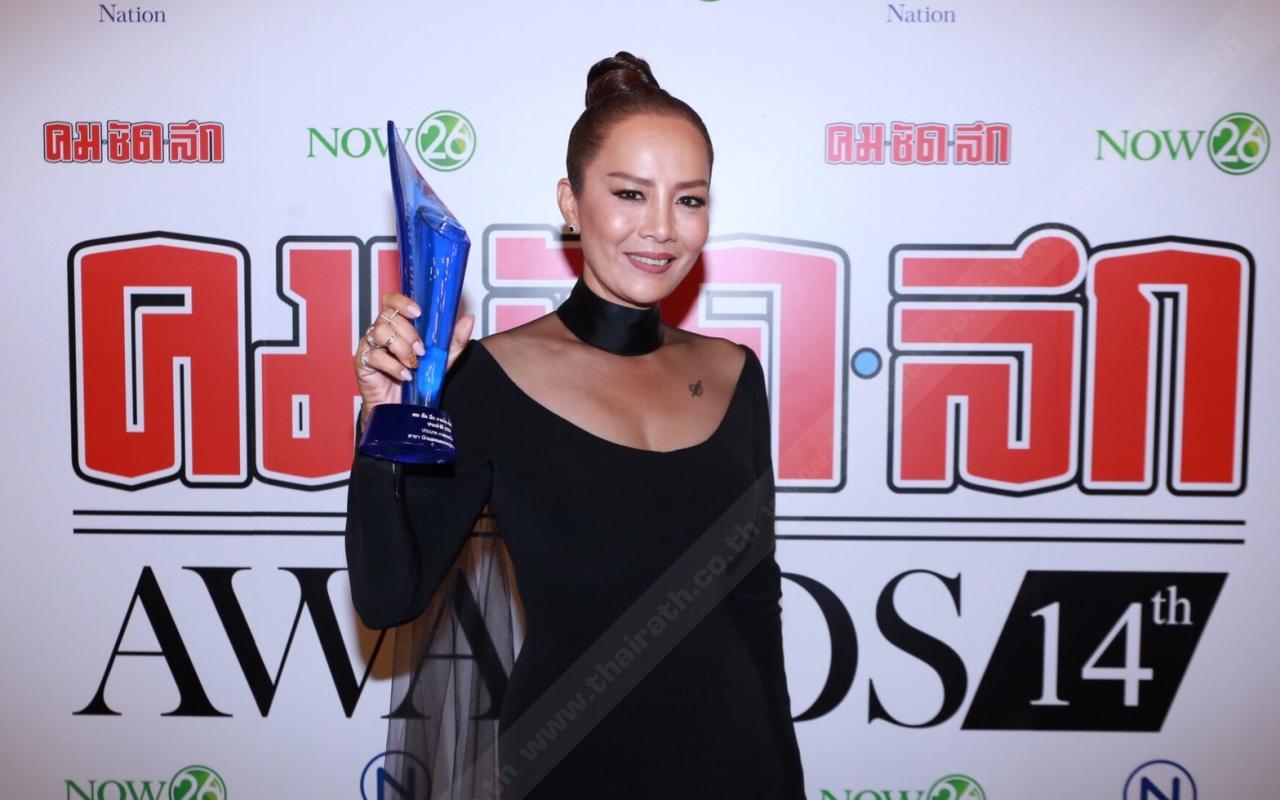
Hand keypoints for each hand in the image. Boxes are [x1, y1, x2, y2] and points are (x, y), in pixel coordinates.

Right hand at [354, 292, 475, 428]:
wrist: (402, 408)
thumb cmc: (418, 380)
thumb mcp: (442, 359)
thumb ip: (454, 340)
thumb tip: (469, 319)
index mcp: (397, 325)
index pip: (391, 301)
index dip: (402, 302)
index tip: (418, 312)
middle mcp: (381, 331)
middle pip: (388, 317)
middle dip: (409, 333)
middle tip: (421, 351)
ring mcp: (369, 346)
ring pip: (379, 332)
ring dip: (400, 348)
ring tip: (412, 364)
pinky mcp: (362, 363)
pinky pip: (373, 356)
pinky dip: (392, 366)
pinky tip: (404, 375)